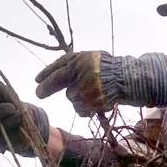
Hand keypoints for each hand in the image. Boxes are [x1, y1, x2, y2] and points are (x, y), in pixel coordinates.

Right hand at [0, 82, 60, 158]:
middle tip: (13, 108)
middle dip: (0, 110)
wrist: (28, 123)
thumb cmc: (16, 105)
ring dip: (9, 122)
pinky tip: (21, 137)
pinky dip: (13, 139)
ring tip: (20, 118)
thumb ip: (4, 91)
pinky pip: (1, 144)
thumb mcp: (11, 94)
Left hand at [35, 50, 166, 115]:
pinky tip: (93, 103)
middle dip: (46, 88)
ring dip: (76, 98)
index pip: (60, 65)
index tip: (37, 79)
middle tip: (38, 93)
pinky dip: (84, 108)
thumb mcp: (91, 60)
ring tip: (90, 94)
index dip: (47, 72)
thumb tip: (50, 75)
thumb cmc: (109, 69)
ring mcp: (88, 86)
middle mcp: (83, 70)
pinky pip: (80, 108)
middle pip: (57, 80)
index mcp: (82, 58)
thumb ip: (74, 65)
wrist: (130, 79)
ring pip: (70, 97)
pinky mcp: (93, 100)